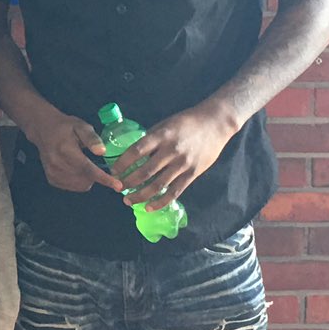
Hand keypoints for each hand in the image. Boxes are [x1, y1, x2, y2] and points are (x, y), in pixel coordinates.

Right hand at [25, 111, 123, 195]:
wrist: (43, 130)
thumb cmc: (65, 127)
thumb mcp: (81, 126)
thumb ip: (92, 139)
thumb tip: (102, 151)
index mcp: (66, 150)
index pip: (88, 169)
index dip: (104, 179)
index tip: (118, 186)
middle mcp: (58, 164)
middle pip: (86, 180)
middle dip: (96, 176)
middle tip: (95, 162)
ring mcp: (53, 173)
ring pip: (80, 186)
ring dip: (87, 179)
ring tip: (83, 164)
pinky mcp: (51, 179)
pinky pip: (72, 187)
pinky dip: (78, 181)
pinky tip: (76, 168)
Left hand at [110, 102, 237, 210]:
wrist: (215, 123)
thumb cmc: (187, 122)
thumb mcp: (166, 124)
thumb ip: (151, 139)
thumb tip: (134, 155)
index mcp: (161, 136)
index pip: (136, 151)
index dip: (122, 163)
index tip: (113, 171)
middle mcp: (171, 151)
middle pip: (145, 171)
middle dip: (128, 182)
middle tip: (117, 188)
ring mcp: (182, 164)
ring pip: (158, 185)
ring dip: (140, 195)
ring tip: (129, 200)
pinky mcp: (192, 174)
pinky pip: (174, 191)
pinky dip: (160, 202)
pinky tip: (149, 207)